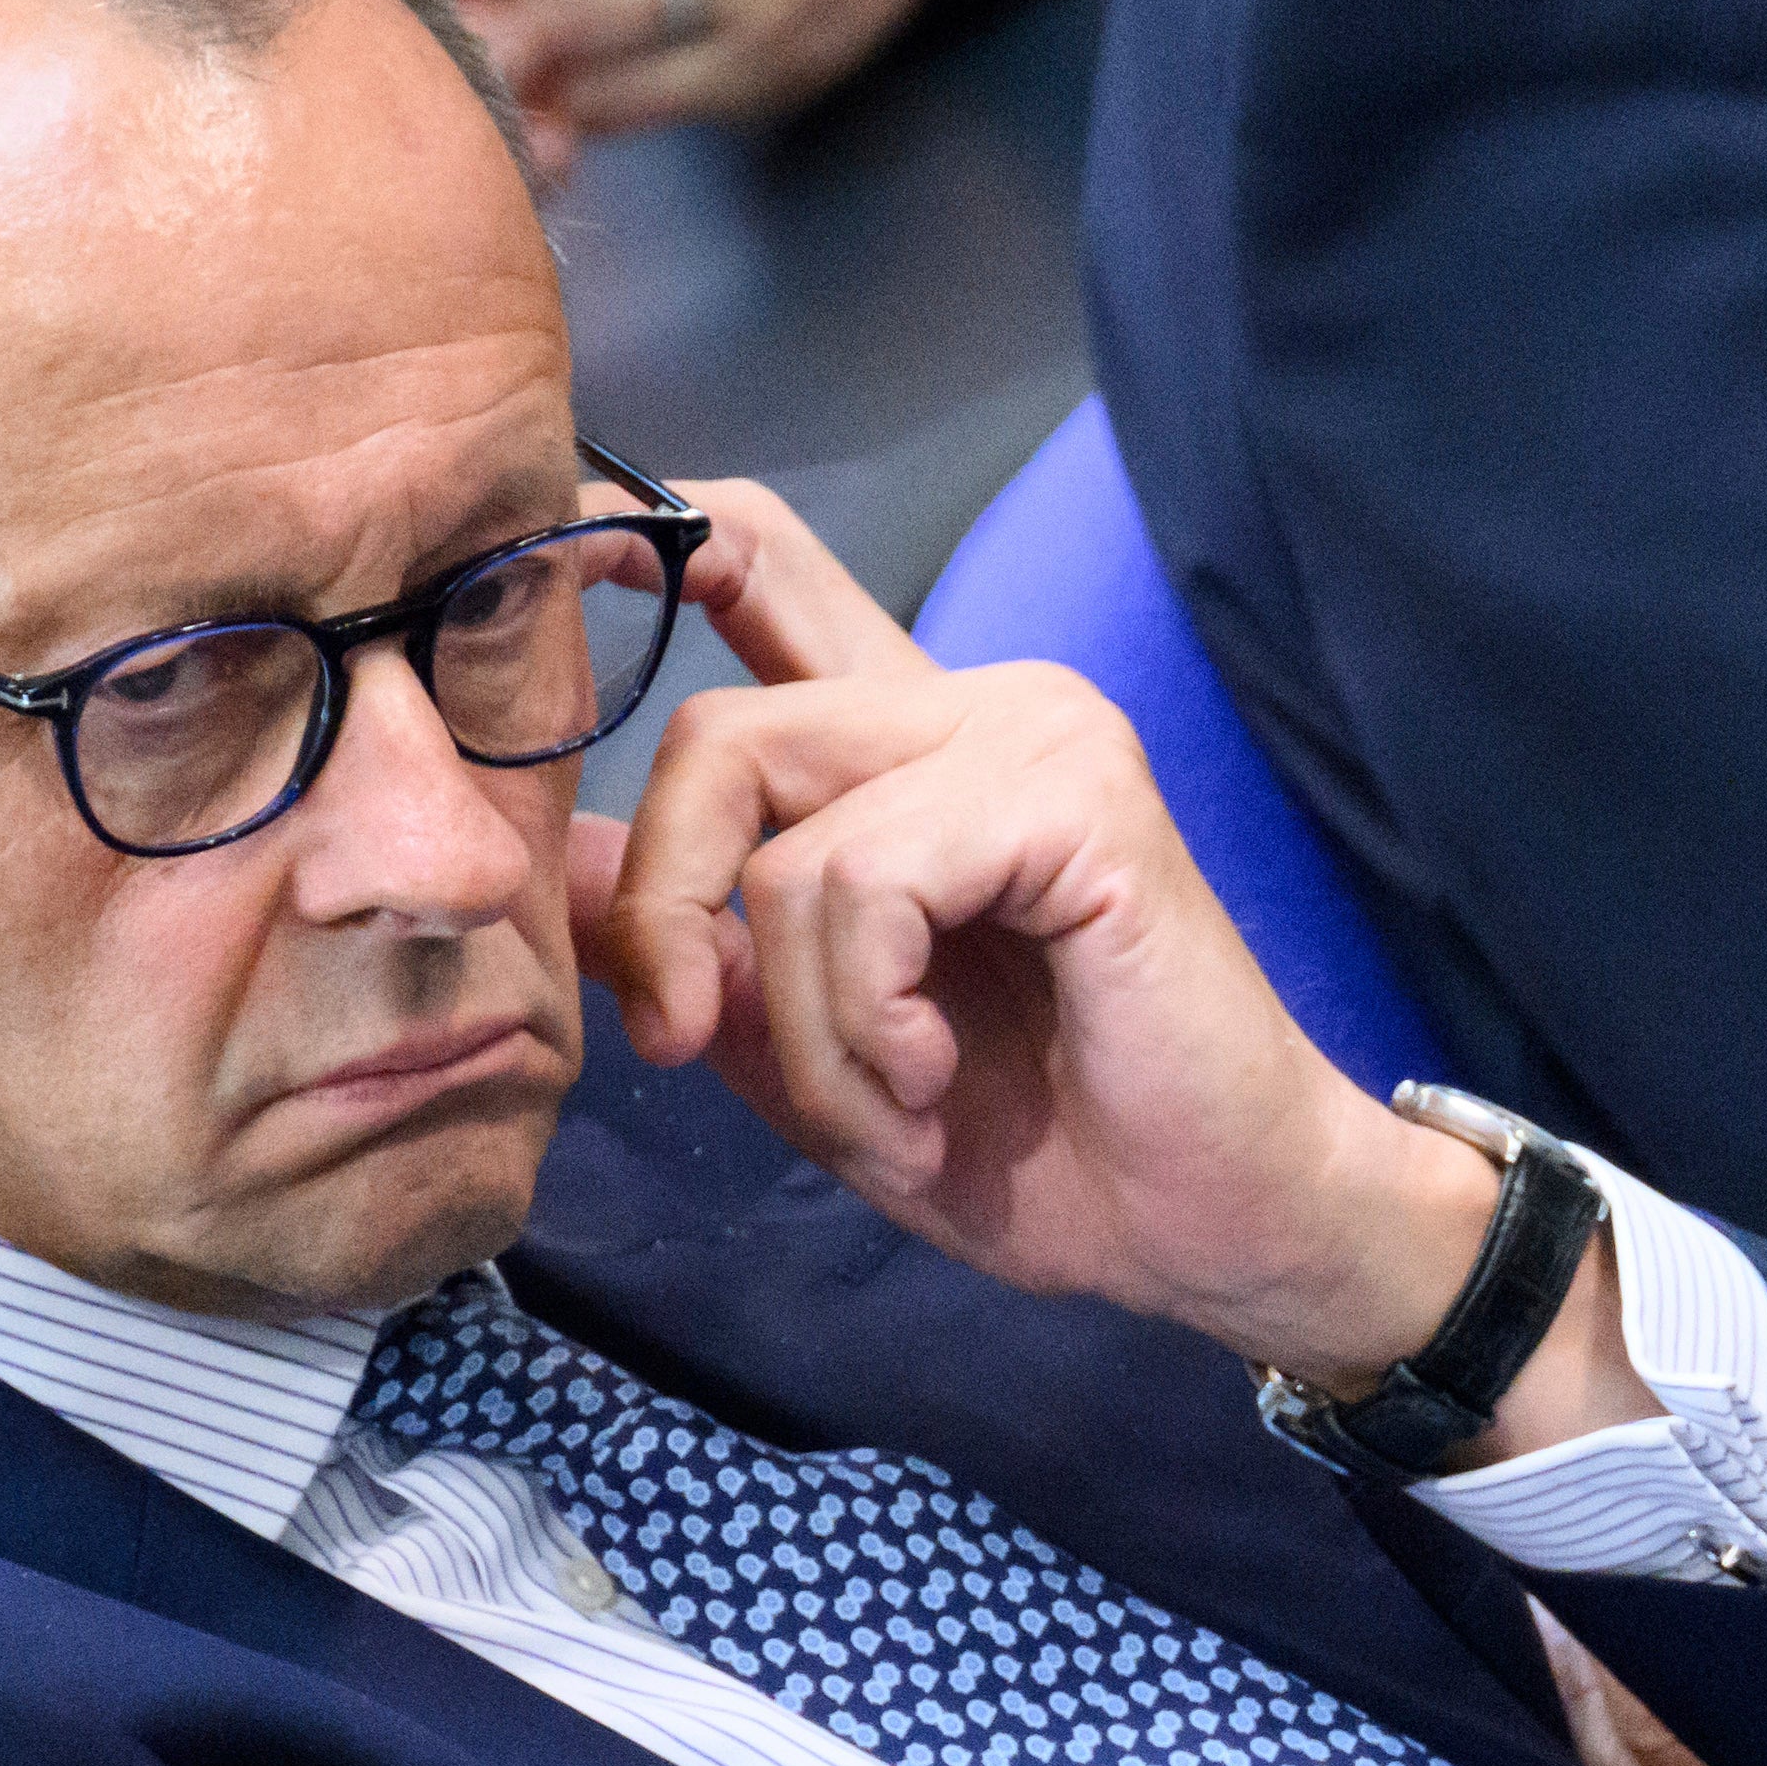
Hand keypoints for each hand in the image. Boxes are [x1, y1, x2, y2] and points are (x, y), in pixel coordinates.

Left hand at [586, 485, 1649, 1442]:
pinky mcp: (1075, 794)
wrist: (1225, 1230)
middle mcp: (969, 707)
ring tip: (892, 1105)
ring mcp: (1031, 735)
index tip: (541, 549)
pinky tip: (931, 1078)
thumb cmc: (1056, 1154)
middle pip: (718, 729)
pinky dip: (867, 1016)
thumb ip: (707, 953)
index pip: (755, 572)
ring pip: (786, 840)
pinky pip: (866, 880)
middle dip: (669, 915)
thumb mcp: (821, 1062)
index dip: (635, 535)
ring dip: (805, 1025)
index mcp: (906, 750)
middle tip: (683, 1042)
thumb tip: (570, 861)